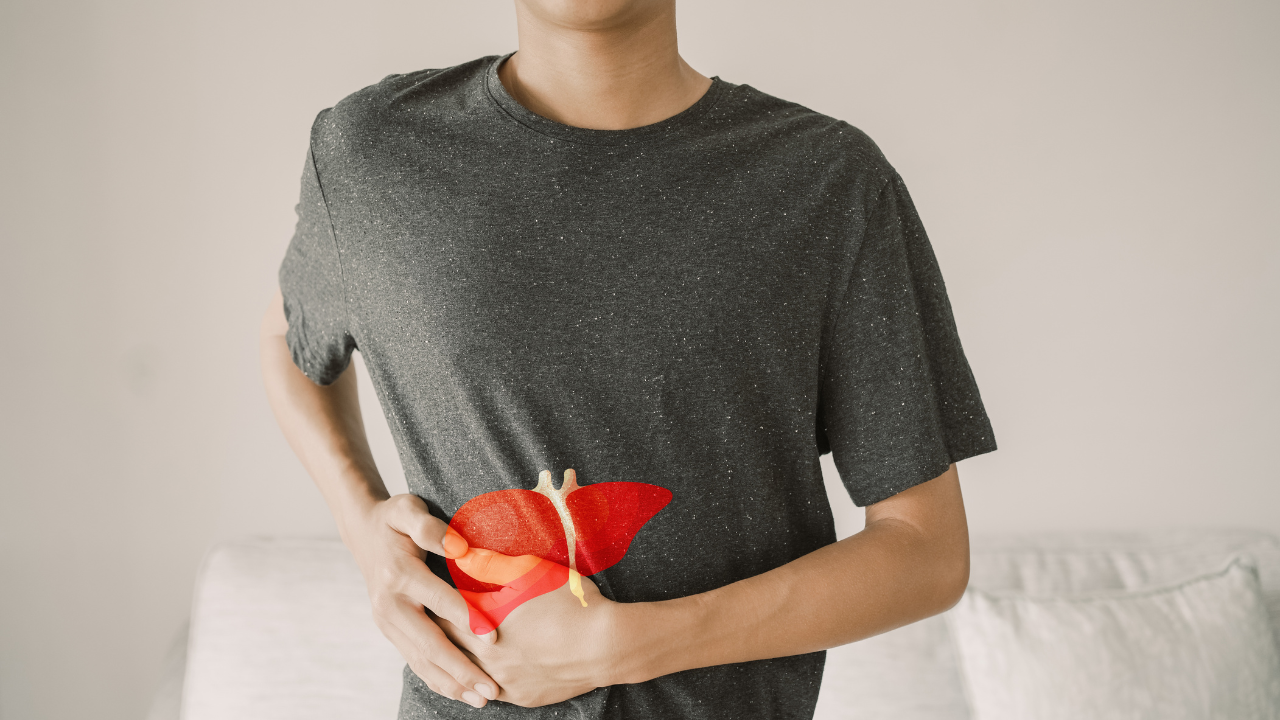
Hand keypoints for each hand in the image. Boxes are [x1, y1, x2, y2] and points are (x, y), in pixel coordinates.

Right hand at [344, 493, 500, 708]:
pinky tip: (460, 692)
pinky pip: (414, 660)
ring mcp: (387, 621)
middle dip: (461, 668)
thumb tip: (458, 546)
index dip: (466, 618)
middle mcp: (389, 603)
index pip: (437, 600)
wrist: (362, 531)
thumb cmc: (395, 518)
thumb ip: (430, 527)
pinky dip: (437, 679)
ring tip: (482, 698)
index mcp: (398, 573)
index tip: (493, 638)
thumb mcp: (408, 509)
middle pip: (428, 642)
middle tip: (492, 687)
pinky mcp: (390, 631)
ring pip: (420, 659)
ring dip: (451, 682)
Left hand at [438, 557, 622, 707]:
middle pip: (448, 646)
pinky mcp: (522, 697)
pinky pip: (488, 692)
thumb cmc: (570, 603)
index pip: (443, 614)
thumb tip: (458, 552)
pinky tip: (473, 675)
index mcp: (483, 624)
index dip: (433, 602)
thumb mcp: (530, 572)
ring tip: (443, 649)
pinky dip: (477, 682)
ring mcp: (504, 682)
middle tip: (427, 620)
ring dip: (453, 661)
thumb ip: (490, 563)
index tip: (427, 593)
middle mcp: (487, 657)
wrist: (606, 645)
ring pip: (465, 674)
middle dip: (437, 632)